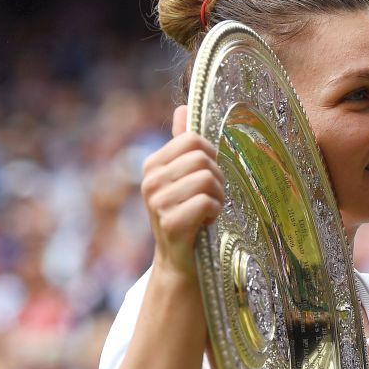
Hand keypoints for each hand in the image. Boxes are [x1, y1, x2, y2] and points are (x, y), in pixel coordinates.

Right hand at [141, 105, 224, 277]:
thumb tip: (184, 107)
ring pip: (207, 180)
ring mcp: (157, 203)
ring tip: (208, 211)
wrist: (179, 260)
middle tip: (212, 197)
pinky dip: (215, 213)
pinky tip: (205, 223)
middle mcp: (150, 181)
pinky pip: (207, 203)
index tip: (207, 178)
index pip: (193, 139)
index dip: (211, 156)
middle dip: (218, 179)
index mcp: (153, 165)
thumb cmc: (186, 214)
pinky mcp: (170, 224)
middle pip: (202, 159)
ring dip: (218, 198)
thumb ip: (182, 144)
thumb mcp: (182, 177)